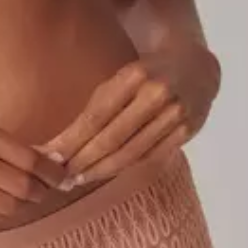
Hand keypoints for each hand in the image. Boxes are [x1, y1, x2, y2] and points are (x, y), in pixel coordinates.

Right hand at [0, 114, 69, 221]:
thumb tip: (40, 160)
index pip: (29, 158)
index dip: (51, 171)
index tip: (61, 176)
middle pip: (23, 184)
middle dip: (41, 192)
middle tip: (48, 192)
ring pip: (8, 204)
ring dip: (22, 205)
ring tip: (26, 201)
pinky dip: (0, 213)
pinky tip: (1, 207)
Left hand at [39, 44, 221, 186]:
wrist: (197, 67)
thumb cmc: (147, 72)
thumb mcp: (123, 75)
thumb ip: (100, 103)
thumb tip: (63, 141)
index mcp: (134, 75)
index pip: (97, 115)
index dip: (72, 140)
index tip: (50, 157)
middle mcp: (156, 94)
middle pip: (112, 137)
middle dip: (83, 161)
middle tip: (59, 178)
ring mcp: (175, 115)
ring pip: (131, 152)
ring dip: (101, 170)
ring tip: (77, 180)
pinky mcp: (187, 132)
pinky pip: (150, 157)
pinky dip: (126, 168)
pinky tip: (107, 173)